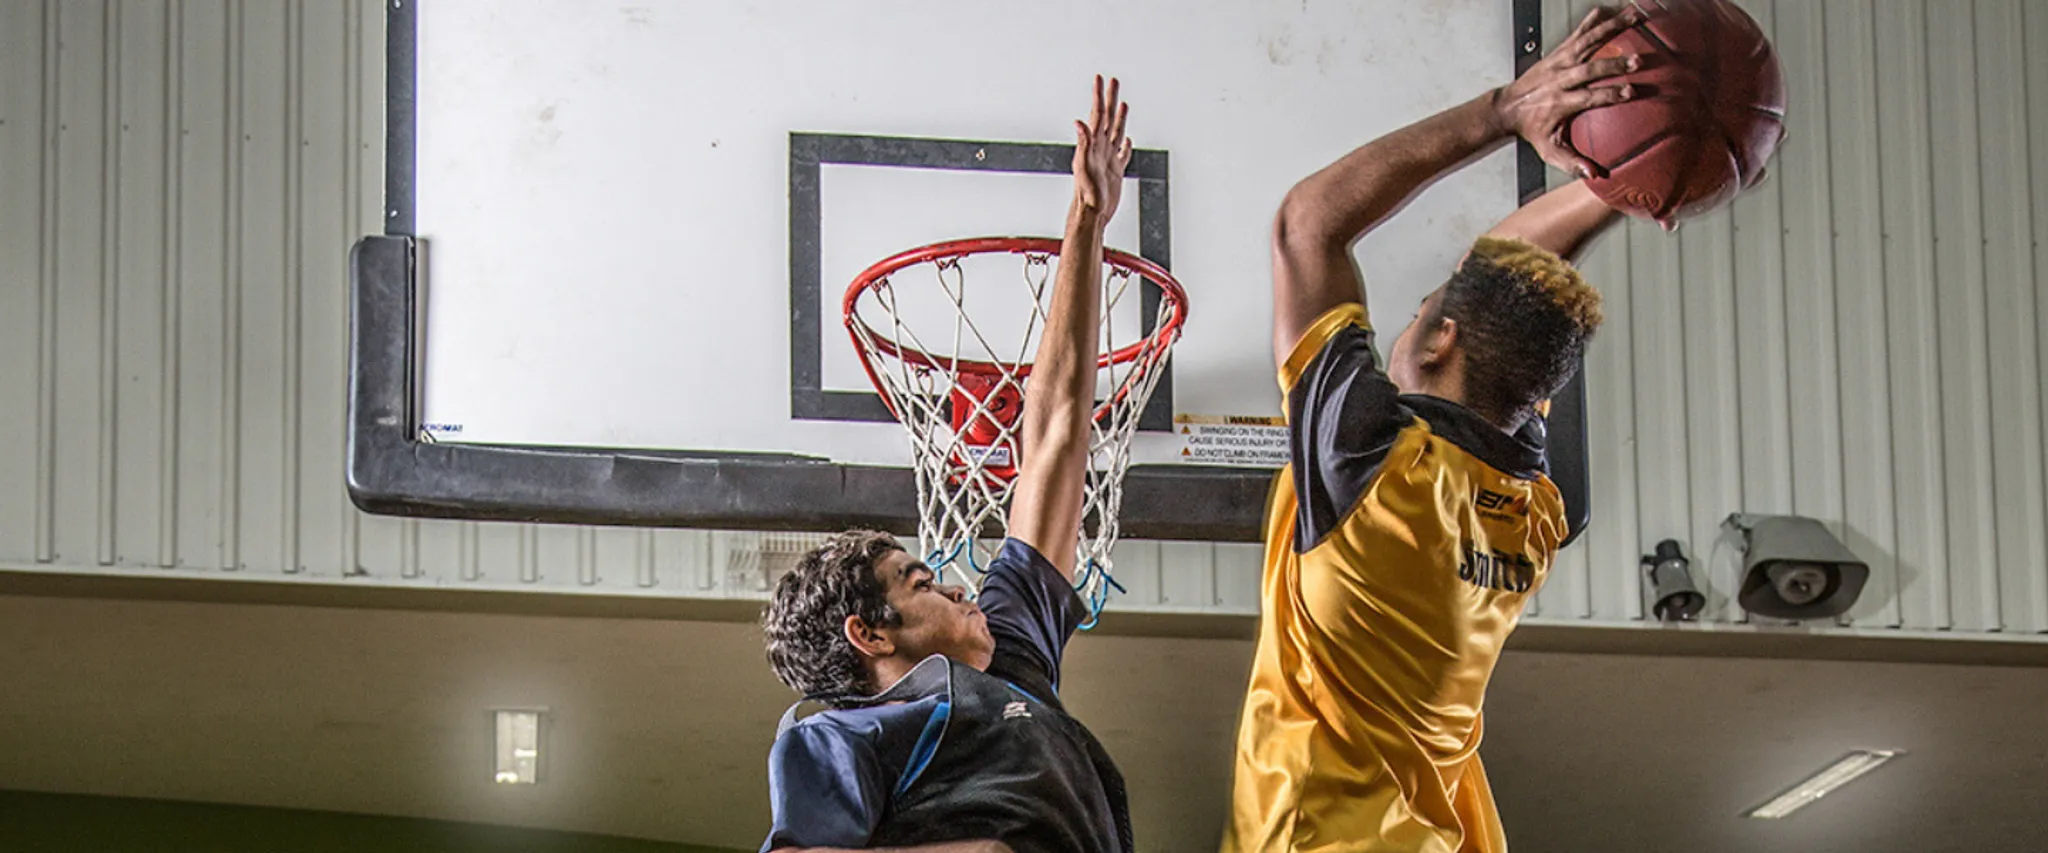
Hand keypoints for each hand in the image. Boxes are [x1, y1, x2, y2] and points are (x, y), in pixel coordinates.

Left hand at [1072, 75, 1132, 221]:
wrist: (1092, 213)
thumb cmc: (1086, 193)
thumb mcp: (1083, 166)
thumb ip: (1082, 143)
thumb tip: (1078, 122)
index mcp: (1093, 144)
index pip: (1098, 114)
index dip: (1099, 96)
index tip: (1100, 79)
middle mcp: (1100, 149)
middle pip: (1108, 117)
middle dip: (1110, 98)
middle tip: (1113, 81)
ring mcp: (1108, 159)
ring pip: (1116, 132)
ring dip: (1119, 117)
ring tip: (1121, 103)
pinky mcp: (1115, 171)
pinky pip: (1123, 154)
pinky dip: (1126, 145)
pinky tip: (1127, 140)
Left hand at [1493, 4, 1641, 178]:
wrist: (1508, 107)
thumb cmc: (1532, 131)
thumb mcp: (1548, 150)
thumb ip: (1571, 162)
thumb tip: (1595, 175)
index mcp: (1561, 103)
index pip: (1589, 97)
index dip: (1610, 94)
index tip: (1634, 92)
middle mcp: (1560, 79)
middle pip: (1590, 69)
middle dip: (1614, 65)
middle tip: (1640, 61)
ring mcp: (1559, 62)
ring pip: (1587, 42)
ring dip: (1612, 29)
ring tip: (1636, 18)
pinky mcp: (1558, 52)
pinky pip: (1578, 32)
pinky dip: (1594, 20)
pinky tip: (1612, 9)